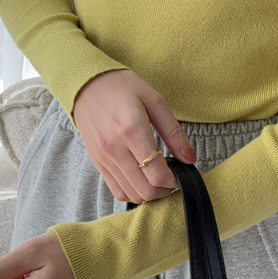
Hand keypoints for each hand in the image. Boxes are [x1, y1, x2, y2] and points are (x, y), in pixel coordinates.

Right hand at [72, 69, 196, 203]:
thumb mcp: (155, 101)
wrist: (86, 83)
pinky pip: (117, 190)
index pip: (156, 174)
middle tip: (172, 177)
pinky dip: (133, 191)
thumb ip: (174, 133)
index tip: (181, 174)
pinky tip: (142, 177)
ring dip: (150, 193)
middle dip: (165, 190)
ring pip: (132, 195)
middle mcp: (115, 148)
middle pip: (145, 191)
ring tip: (158, 176)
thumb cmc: (123, 87)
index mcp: (132, 130)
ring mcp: (103, 158)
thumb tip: (190, 159)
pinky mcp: (97, 162)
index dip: (175, 181)